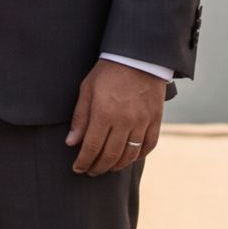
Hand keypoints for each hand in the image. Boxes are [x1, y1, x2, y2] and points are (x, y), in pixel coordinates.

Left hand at [66, 59, 164, 175]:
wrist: (139, 57)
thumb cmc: (108, 72)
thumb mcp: (87, 90)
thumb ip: (80, 118)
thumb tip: (71, 142)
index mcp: (104, 113)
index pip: (92, 148)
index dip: (83, 162)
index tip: (78, 168)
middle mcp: (124, 121)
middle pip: (110, 155)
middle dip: (98, 167)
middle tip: (90, 171)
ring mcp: (142, 122)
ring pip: (129, 155)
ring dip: (117, 166)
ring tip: (107, 167)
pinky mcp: (155, 120)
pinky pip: (148, 146)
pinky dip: (138, 156)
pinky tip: (129, 158)